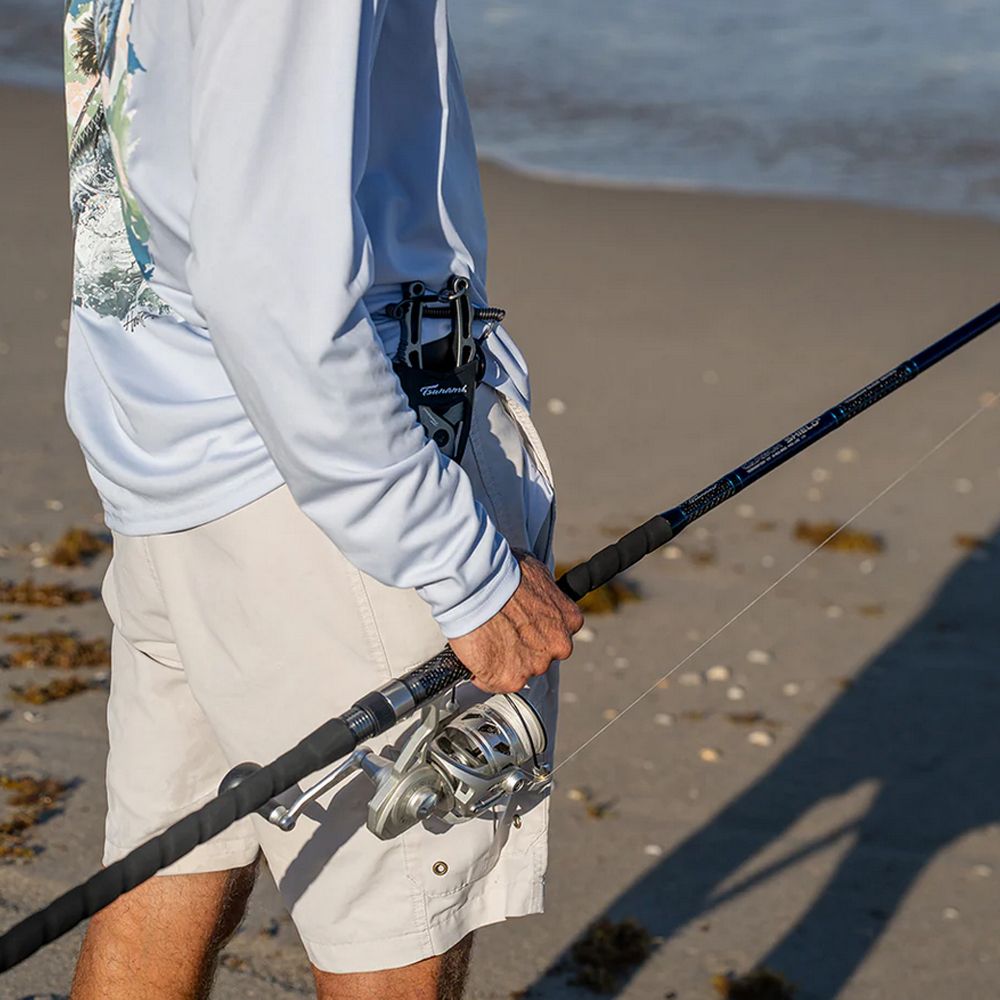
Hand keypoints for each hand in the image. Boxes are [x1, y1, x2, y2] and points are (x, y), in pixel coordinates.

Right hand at [450, 550, 584, 692]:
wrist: (477, 585)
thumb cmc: (502, 572)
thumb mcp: (537, 573)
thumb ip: (544, 592)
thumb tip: (536, 592)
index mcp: (569, 619)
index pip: (559, 633)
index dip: (538, 630)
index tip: (525, 626)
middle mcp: (558, 645)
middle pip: (543, 654)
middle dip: (525, 647)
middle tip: (503, 632)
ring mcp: (535, 665)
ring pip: (521, 670)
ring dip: (505, 660)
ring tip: (487, 639)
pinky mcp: (510, 678)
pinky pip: (496, 683)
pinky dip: (484, 674)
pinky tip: (477, 655)